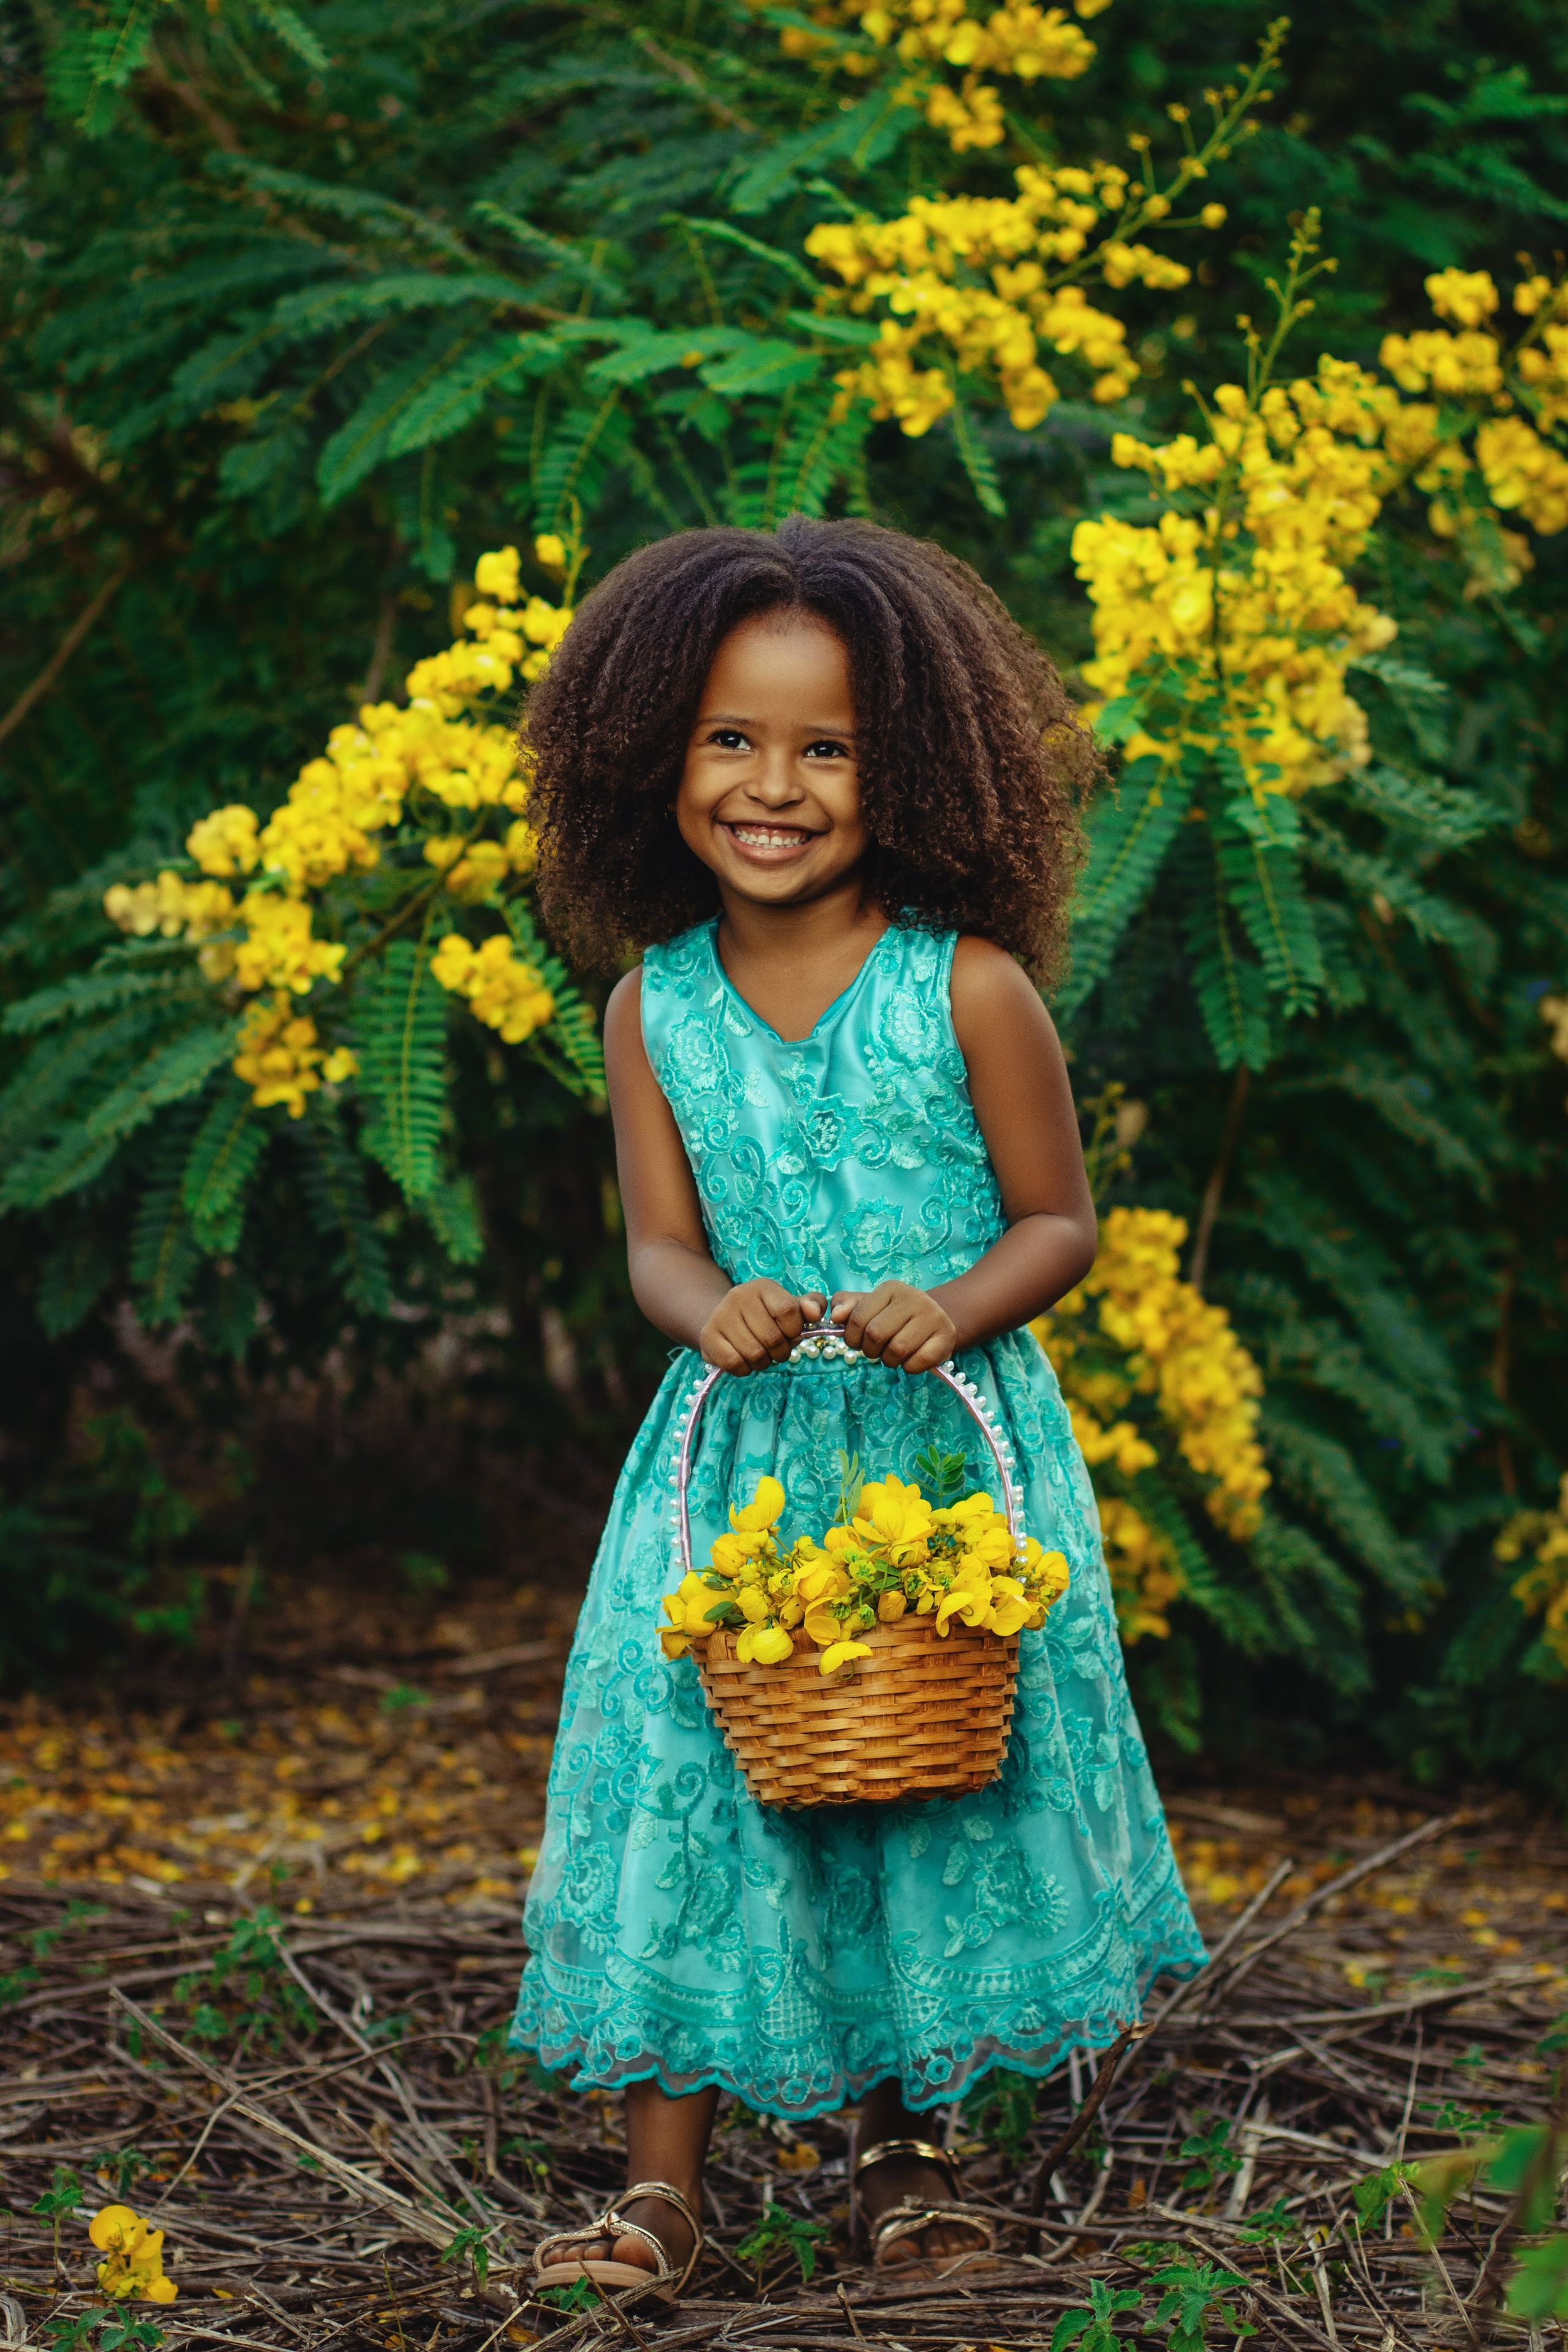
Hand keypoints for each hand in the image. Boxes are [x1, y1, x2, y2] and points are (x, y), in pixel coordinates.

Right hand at [699, 1281, 825, 1373]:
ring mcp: (720, 1316)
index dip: (794, 1330)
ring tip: (760, 1353)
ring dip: (764, 1362)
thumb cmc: (766, 1316)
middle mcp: (739, 1296)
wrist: (726, 1320)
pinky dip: (746, 1369)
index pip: (788, 1311)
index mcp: (763, 1287)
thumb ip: (812, 1306)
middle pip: (773, 1338)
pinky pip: (735, 1364)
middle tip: (776, 1349)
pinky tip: (744, 1359)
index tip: (791, 1333)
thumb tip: (815, 1314)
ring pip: (755, 1354)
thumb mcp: (791, 1307)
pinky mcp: (707, 1336)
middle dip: (781, 1351)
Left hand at [830, 1283, 956, 1374]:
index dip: (852, 1338)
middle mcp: (914, 1298)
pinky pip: (918, 1362)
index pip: (857, 1318)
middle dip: (871, 1350)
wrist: (934, 1322)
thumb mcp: (869, 1306)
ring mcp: (933, 1316)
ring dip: (890, 1360)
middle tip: (878, 1350)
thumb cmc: (893, 1317)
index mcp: (891, 1288)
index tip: (859, 1341)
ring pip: (897, 1350)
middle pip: (875, 1335)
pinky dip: (909, 1367)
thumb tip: (835, 1316)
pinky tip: (911, 1359)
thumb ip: (846, 1306)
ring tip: (894, 1353)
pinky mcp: (946, 1337)